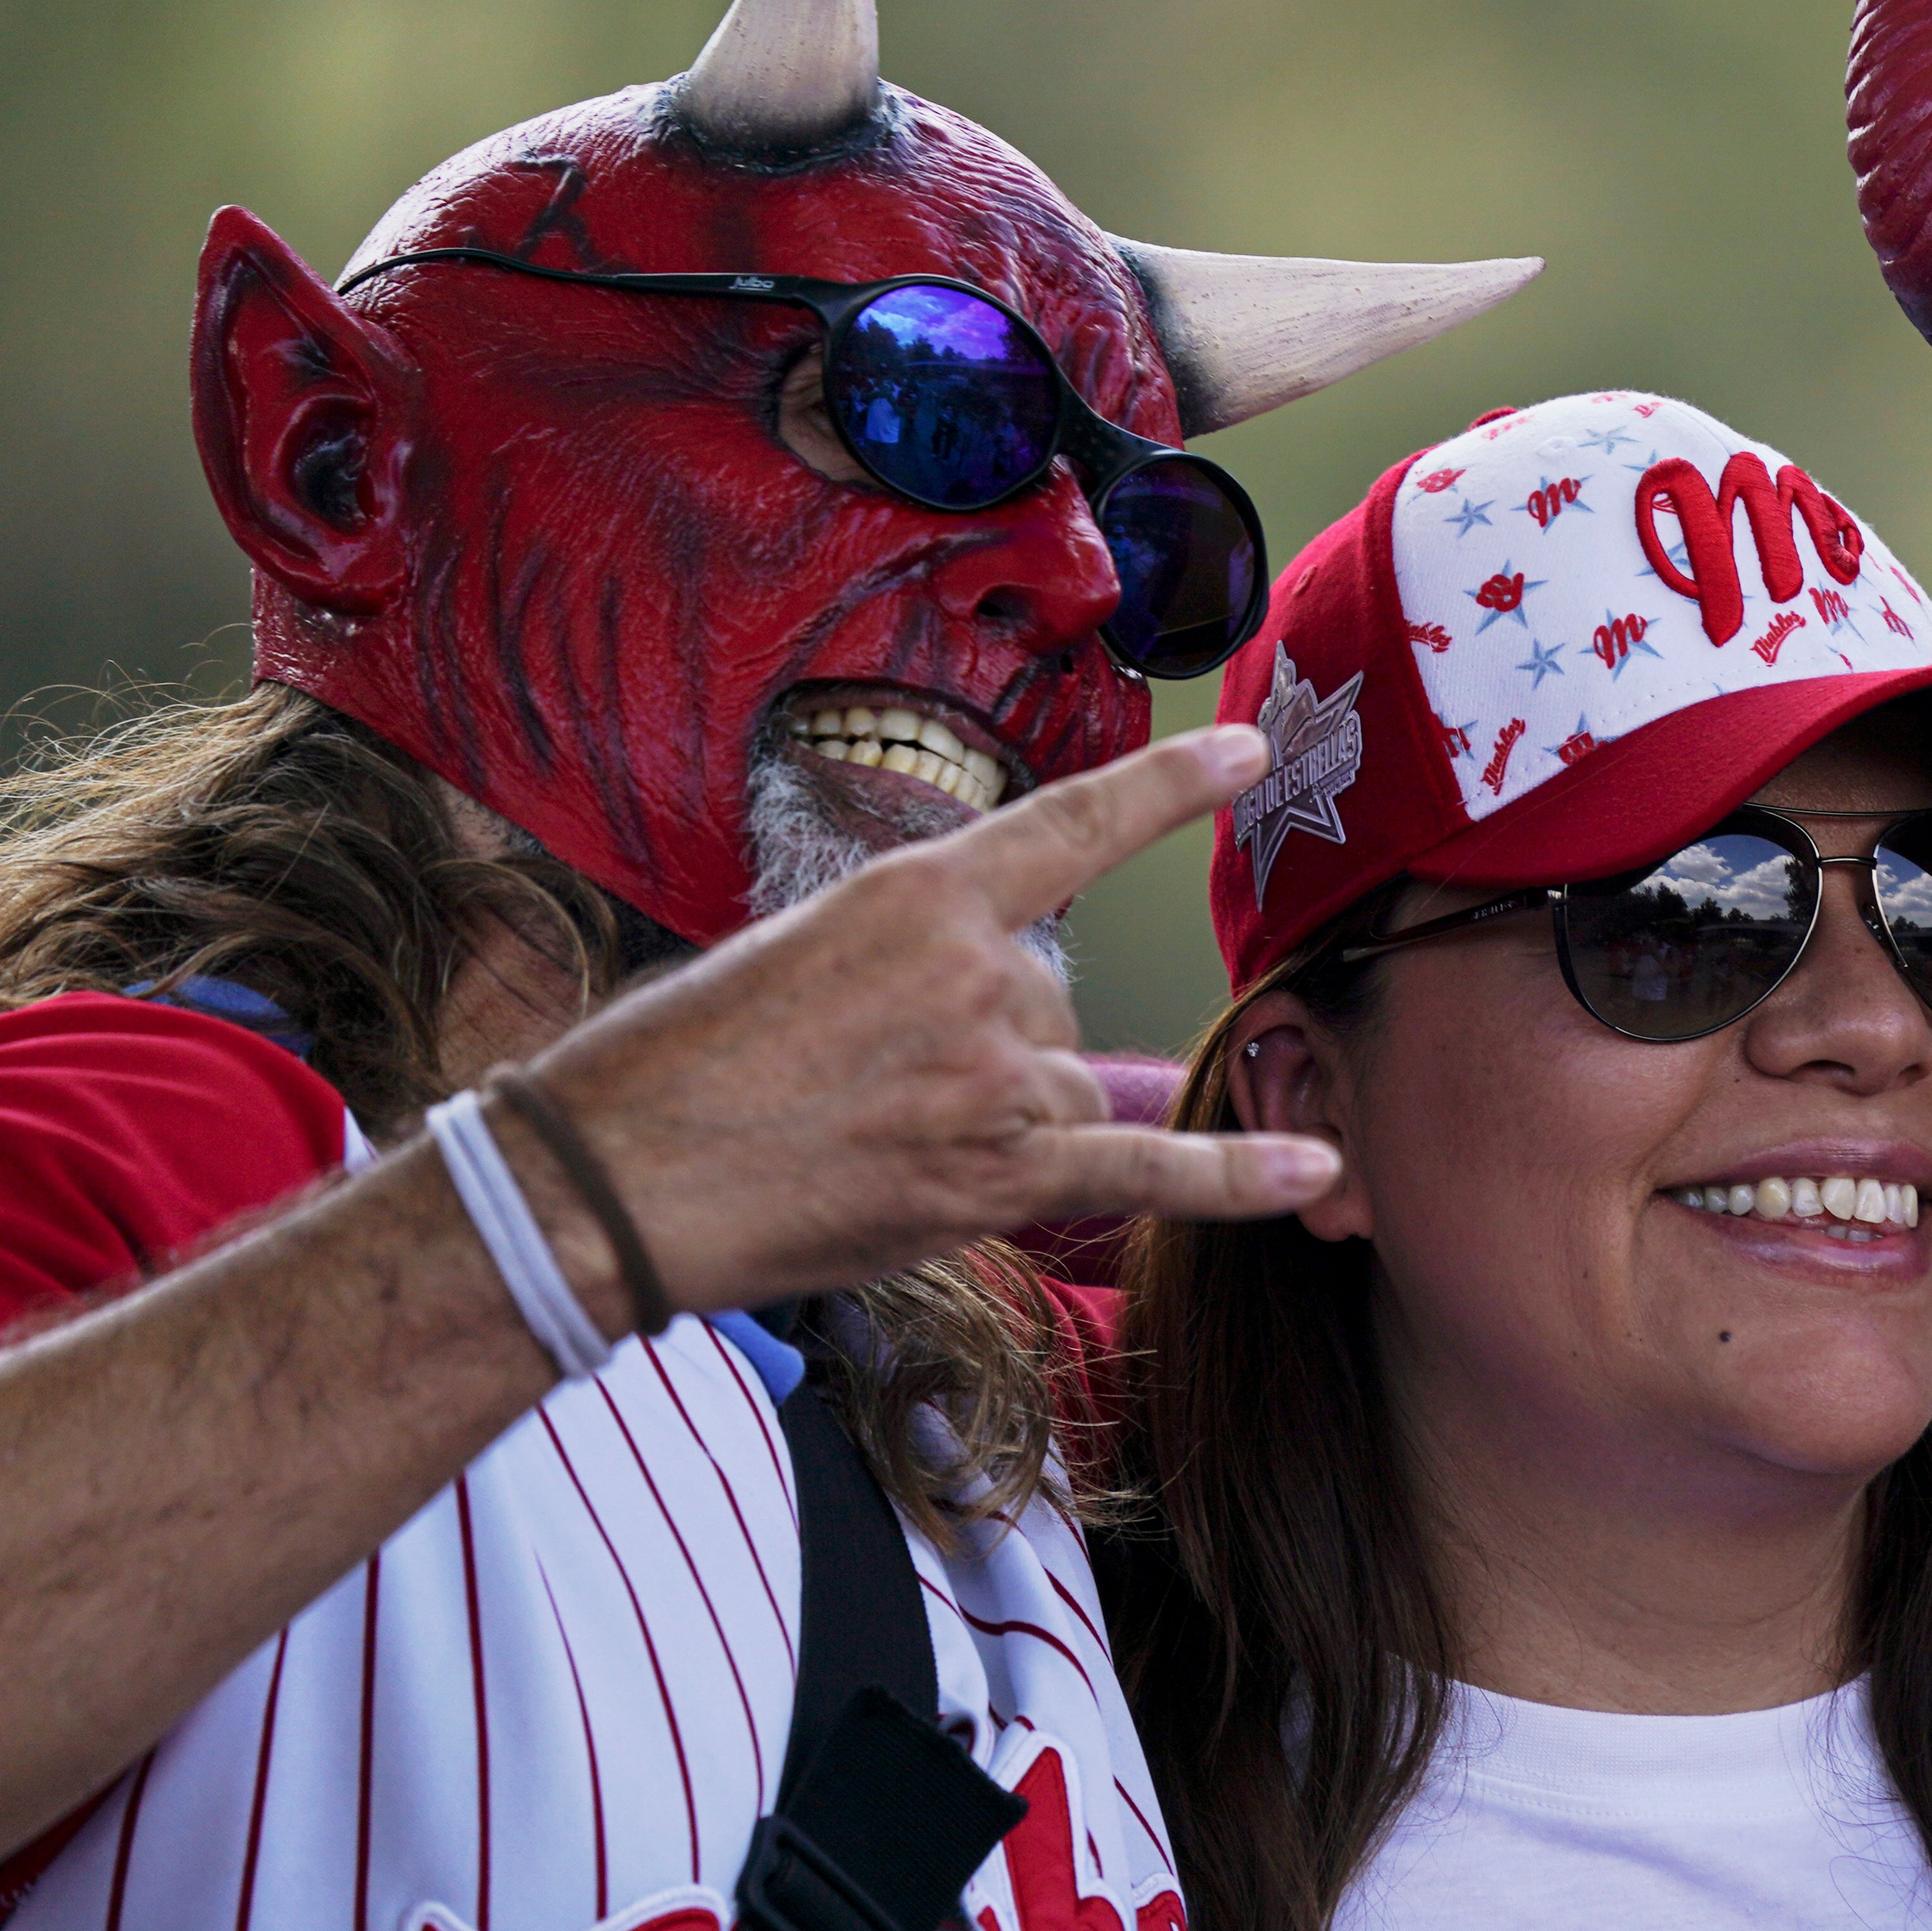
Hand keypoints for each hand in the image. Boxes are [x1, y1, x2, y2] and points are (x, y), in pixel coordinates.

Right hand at [525, 724, 1337, 1318]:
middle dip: (977, 1043)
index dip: (1168, 785)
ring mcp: (998, 1078)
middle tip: (857, 1080)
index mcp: (919, 896)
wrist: (617, 1179)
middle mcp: (979, 975)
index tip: (1249, 751)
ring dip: (995, 1115)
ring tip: (870, 1140)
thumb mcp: (791, 956)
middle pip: (1047, 999)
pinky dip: (1238, 1175)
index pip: (1073, 825)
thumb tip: (969, 1007)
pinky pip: (1147, 1168)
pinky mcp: (1000, 1175)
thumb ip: (906, 964)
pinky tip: (1315, 1168)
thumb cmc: (676, 1066)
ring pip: (1060, 1081)